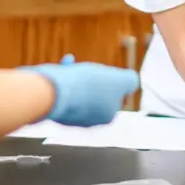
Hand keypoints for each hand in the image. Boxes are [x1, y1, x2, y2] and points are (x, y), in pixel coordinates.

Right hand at [19, 54, 138, 126]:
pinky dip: (65, 76)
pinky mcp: (53, 108)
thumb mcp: (123, 79)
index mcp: (107, 117)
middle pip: (96, 93)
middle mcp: (88, 121)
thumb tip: (131, 81)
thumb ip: (131, 81)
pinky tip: (66, 63)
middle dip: (93, 78)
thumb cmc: (89, 86)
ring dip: (78, 75)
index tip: (106, 74)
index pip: (115, 97)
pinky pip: (63, 89)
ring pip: (79, 90)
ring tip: (74, 65)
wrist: (54, 91)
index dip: (112, 82)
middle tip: (89, 69)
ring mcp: (69, 116)